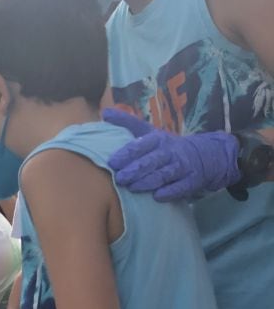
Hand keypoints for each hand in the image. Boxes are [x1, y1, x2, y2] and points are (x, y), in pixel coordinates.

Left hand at [102, 108, 239, 201]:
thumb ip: (127, 123)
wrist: (204, 155)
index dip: (127, 153)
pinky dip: (169, 192)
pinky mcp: (191, 181)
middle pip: (152, 160)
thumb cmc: (166, 146)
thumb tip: (105, 112)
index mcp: (158, 139)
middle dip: (135, 169)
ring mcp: (182, 167)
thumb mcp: (149, 132)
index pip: (141, 145)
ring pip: (164, 174)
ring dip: (148, 181)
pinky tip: (157, 197)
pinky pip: (180, 187)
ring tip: (133, 188)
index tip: (112, 162)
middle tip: (120, 178)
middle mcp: (170, 152)